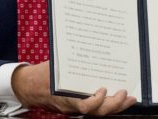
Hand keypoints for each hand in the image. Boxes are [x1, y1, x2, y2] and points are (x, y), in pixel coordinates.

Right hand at [11, 62, 135, 115]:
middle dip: (114, 104)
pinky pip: (96, 109)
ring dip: (116, 106)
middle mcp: (72, 106)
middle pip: (97, 112)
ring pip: (98, 112)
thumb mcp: (54, 66)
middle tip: (124, 93)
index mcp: (65, 96)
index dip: (96, 101)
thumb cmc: (41, 75)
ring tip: (128, 97)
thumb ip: (69, 61)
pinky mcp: (78, 107)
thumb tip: (87, 45)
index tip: (102, 89)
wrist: (29, 88)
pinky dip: (108, 103)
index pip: (84, 106)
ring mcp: (76, 108)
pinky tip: (117, 97)